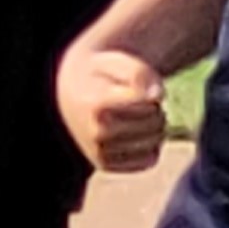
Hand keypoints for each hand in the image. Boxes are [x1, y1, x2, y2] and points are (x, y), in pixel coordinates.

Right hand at [56, 47, 167, 172]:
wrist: (70, 95)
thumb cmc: (101, 75)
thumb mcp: (115, 62)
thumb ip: (138, 72)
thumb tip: (157, 95)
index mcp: (97, 105)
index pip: (149, 102)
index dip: (151, 89)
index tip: (136, 85)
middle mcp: (96, 133)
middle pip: (155, 121)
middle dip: (155, 107)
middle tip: (140, 100)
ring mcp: (100, 152)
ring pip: (155, 141)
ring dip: (156, 126)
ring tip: (139, 115)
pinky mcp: (106, 165)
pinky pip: (149, 160)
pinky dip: (152, 146)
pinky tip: (138, 134)